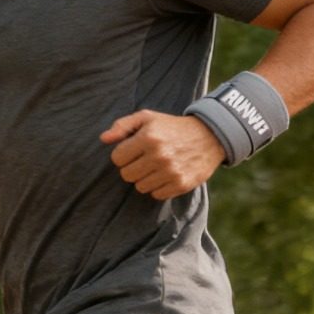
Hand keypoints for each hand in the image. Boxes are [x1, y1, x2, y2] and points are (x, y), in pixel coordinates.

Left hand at [100, 110, 224, 198]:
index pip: (117, 158)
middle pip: (126, 175)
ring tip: (157, 166)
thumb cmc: (172, 127)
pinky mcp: (181, 184)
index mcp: (148, 137)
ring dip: (145, 178)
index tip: (134, 150)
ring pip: (140, 187)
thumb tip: (103, 139)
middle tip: (144, 160)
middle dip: (132, 167)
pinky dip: (158, 187)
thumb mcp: (148, 118)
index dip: (123, 154)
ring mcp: (171, 172)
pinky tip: (166, 175)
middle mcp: (159, 155)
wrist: (209, 136)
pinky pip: (156, 195)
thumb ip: (123, 126)